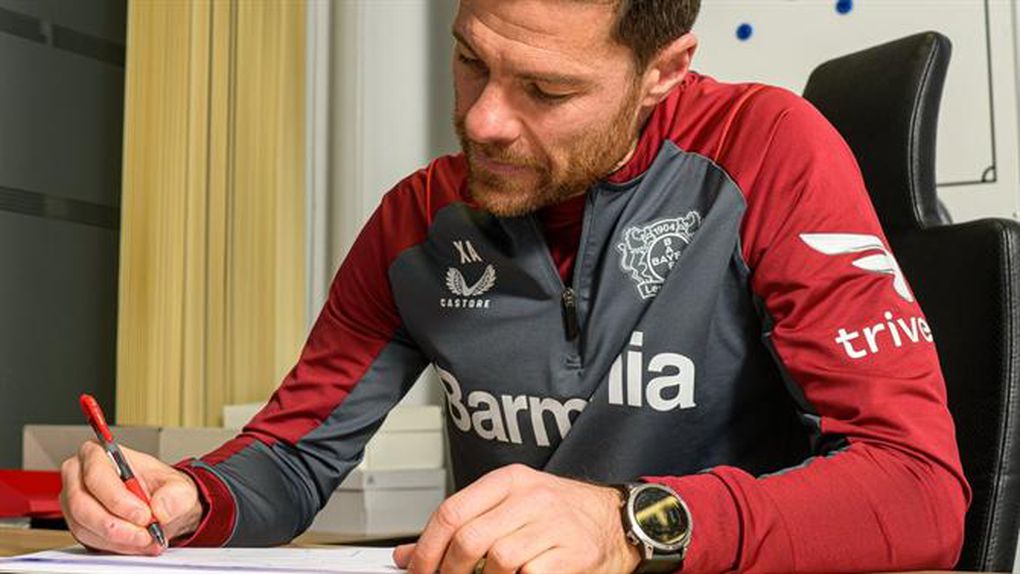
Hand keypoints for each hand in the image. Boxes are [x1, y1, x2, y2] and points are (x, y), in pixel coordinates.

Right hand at [59, 440, 203, 554]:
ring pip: (84, 527)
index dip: (118, 499)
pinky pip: (89, 540)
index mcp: (98, 454)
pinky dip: (115, 546)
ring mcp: (74, 502)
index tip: (143, 515)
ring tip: (145, 540)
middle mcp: (79, 477)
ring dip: (117, 539)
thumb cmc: (160, 488)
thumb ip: (176, 494)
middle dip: (116, 525)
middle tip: (144, 535)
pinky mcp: (78, 524)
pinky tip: (136, 544)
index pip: (97, 476)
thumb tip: (160, 508)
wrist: (159, 506)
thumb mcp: (179, 487)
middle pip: (82, 505)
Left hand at [393, 464, 640, 573]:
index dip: (426, 548)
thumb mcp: (510, 507)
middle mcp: (531, 497)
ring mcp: (553, 525)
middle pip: (469, 539)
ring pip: (498, 561)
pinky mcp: (572, 554)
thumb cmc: (560, 515)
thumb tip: (410, 555)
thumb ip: (463, 526)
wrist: (617, 521)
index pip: (451, 511)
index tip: (416, 570)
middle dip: (448, 572)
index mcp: (509, 480)